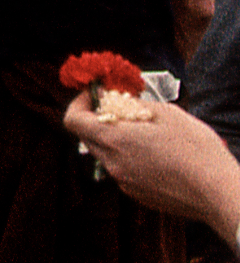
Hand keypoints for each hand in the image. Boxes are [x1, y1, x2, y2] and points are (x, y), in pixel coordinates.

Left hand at [63, 90, 239, 238]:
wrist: (218, 192)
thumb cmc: (196, 151)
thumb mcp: (166, 113)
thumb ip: (133, 104)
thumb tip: (116, 99)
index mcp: (114, 140)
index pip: (73, 120)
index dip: (79, 103)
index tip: (95, 96)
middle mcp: (113, 164)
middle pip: (88, 137)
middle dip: (99, 120)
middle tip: (122, 111)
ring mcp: (124, 182)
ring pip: (107, 155)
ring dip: (117, 141)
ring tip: (146, 133)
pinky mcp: (138, 195)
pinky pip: (123, 171)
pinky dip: (130, 159)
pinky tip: (157, 155)